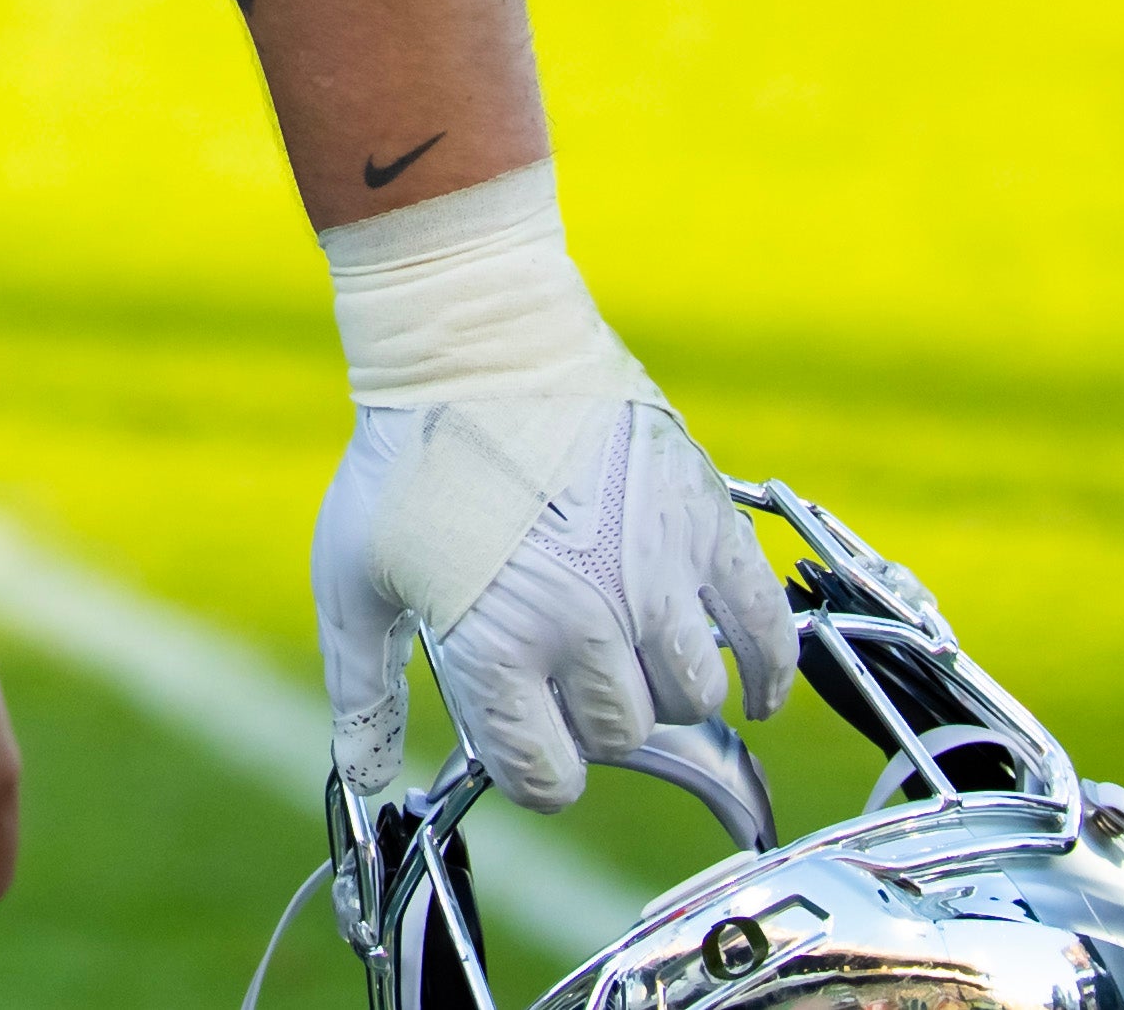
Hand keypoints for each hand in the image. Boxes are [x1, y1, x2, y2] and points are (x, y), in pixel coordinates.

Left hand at [314, 398, 792, 810]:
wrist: (473, 344)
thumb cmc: (408, 458)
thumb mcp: (352, 575)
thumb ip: (362, 685)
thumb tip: (365, 778)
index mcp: (497, 646)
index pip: (547, 774)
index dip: (536, 762)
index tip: (529, 732)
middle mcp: (584, 623)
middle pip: (624, 732)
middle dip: (594, 715)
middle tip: (567, 667)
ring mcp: (653, 575)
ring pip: (693, 694)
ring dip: (665, 687)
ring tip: (633, 651)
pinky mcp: (704, 525)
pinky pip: (766, 629)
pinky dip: (770, 672)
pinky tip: (754, 692)